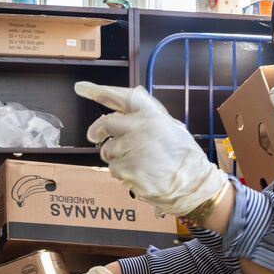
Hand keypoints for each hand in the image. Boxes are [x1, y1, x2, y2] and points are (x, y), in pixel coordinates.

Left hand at [75, 81, 229, 216]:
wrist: (192, 185)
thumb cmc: (184, 158)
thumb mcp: (171, 128)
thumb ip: (148, 120)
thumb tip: (121, 116)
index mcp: (152, 115)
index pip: (121, 97)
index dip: (98, 91)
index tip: (81, 87)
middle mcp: (140, 127)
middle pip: (106, 124)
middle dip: (97, 131)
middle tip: (95, 137)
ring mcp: (131, 148)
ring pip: (108, 150)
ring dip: (115, 156)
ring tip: (137, 162)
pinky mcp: (126, 168)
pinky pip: (113, 168)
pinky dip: (121, 172)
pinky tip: (138, 173)